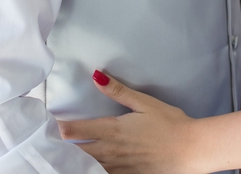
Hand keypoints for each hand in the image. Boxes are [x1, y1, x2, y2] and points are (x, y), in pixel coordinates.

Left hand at [57, 71, 200, 173]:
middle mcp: (110, 151)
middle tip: (49, 143)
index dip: (58, 128)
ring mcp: (118, 168)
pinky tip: (89, 168)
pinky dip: (93, 171)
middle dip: (61, 148)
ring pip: (87, 168)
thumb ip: (117, 91)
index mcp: (112, 130)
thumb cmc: (170, 123)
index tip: (48, 124)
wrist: (192, 149)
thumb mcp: (144, 102)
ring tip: (63, 158)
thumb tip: (95, 76)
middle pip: (75, 153)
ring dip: (74, 162)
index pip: (74, 131)